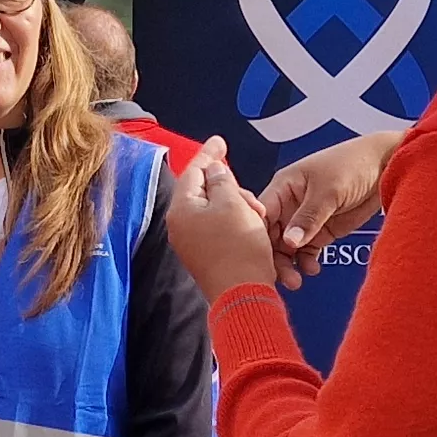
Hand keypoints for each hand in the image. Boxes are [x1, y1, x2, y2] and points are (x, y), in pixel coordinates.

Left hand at [167, 141, 280, 303]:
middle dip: (231, 190)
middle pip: (204, 192)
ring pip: (214, 211)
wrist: (244, 295)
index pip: (193, 171)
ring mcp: (191, 244)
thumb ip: (221, 180)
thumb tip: (212, 169)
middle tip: (251, 200)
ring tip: (257, 218)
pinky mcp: (205, 257)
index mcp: (181, 209)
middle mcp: (180, 226)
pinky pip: (218, 229)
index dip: (210, 154)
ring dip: (238, 208)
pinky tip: (252, 227)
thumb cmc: (239, 248)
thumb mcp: (233, 203)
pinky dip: (235, 223)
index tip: (220, 141)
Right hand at [258, 131, 401, 289]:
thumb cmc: (354, 164)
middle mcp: (290, 204)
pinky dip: (306, 262)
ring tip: (297, 280)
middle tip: (284, 277)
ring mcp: (306, 219)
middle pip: (271, 236)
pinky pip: (306, 251)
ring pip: (287, 248)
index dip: (256, 236)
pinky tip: (312, 268)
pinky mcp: (322, 231)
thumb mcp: (328, 190)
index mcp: (283, 187)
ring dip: (289, 264)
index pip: (260, 215)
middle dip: (274, 257)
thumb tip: (289, 242)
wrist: (387, 167)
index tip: (259, 258)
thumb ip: (308, 217)